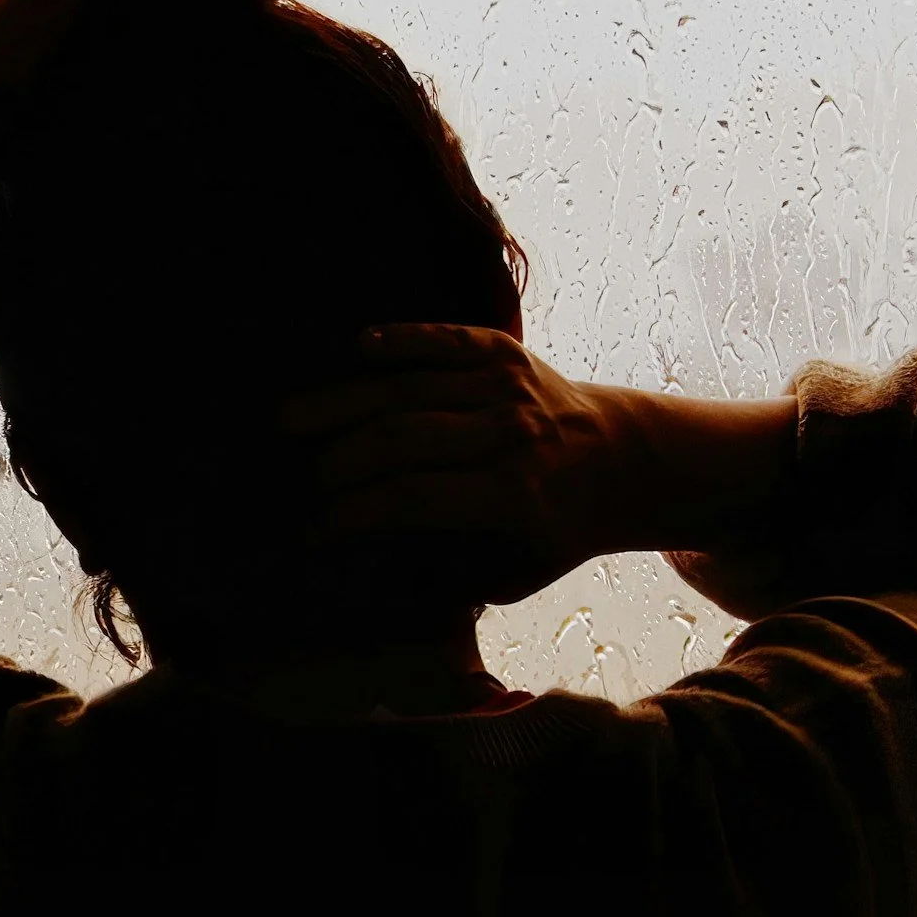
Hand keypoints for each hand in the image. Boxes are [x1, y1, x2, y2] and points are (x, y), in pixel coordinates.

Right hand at [281, 322, 626, 603]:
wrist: (625, 460)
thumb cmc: (558, 529)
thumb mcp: (517, 573)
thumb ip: (454, 577)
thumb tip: (374, 576)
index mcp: (513, 496)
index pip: (412, 500)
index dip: (353, 514)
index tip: (311, 530)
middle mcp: (511, 434)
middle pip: (401, 439)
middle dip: (340, 460)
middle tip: (297, 478)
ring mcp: (509, 386)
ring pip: (411, 387)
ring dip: (344, 402)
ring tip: (291, 420)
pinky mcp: (506, 351)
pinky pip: (445, 339)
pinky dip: (402, 339)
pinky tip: (356, 347)